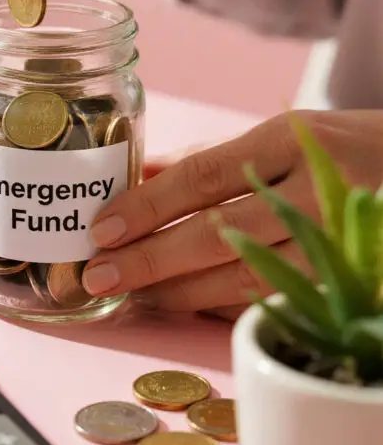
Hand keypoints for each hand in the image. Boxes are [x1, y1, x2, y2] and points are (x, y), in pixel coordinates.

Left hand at [83, 111, 382, 320]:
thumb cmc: (341, 149)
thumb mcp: (281, 136)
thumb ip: (211, 160)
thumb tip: (140, 178)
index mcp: (290, 141)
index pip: (203, 176)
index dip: (147, 206)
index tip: (102, 229)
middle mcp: (314, 191)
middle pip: (217, 234)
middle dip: (150, 260)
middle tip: (100, 275)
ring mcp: (334, 243)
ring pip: (243, 279)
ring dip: (178, 292)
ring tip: (133, 294)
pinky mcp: (344, 283)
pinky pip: (272, 303)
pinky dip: (221, 308)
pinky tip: (185, 306)